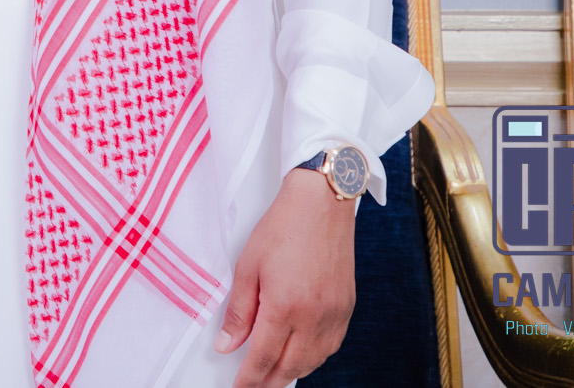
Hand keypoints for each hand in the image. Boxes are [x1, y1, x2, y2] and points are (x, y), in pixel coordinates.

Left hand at [217, 167, 356, 387]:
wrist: (322, 204)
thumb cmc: (283, 227)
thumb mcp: (248, 267)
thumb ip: (239, 312)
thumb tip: (227, 344)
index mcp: (286, 306)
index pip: (263, 357)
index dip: (249, 378)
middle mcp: (314, 317)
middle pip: (291, 366)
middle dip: (269, 381)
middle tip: (252, 384)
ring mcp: (335, 315)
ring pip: (313, 361)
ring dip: (292, 372)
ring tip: (273, 374)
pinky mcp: (346, 308)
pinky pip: (331, 347)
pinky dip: (314, 357)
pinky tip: (301, 354)